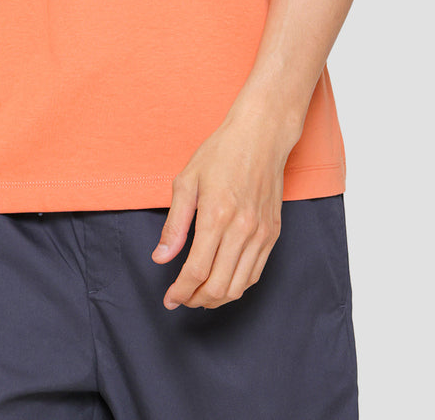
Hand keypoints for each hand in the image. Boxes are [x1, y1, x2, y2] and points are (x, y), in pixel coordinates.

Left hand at [150, 111, 297, 309]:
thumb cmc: (221, 153)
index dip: (180, 291)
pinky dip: (238, 286)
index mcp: (216, 216)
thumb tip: (161, 257)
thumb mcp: (187, 181)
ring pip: (239, 286)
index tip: (169, 299)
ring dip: (217, 299)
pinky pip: (256, 273)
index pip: (196, 270)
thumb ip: (174, 224)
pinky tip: (223, 282)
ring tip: (199, 296)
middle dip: (195, 300)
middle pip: (218, 286)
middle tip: (181, 299)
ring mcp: (261, 234)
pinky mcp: (273, 234)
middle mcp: (242, 230)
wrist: (261, 136)